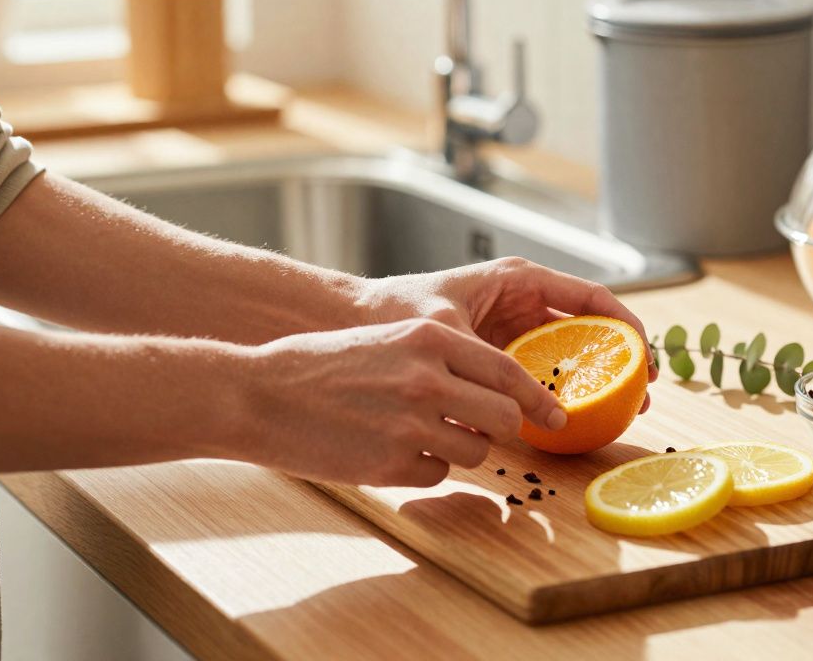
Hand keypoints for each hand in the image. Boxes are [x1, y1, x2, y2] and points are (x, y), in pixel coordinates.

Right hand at [235, 318, 566, 486]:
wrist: (257, 394)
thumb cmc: (319, 366)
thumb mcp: (387, 342)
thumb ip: (439, 360)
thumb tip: (493, 392)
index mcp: (429, 339)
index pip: (509, 373)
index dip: (538, 398)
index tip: (555, 414)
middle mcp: (428, 379)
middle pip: (504, 418)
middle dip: (504, 430)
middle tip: (489, 431)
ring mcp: (411, 425)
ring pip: (475, 452)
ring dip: (459, 450)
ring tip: (415, 435)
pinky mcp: (391, 465)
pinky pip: (436, 475)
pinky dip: (422, 469)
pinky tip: (386, 451)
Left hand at [356, 257, 656, 411]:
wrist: (364, 321)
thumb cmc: (398, 309)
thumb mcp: (444, 330)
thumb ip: (478, 360)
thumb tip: (510, 400)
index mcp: (519, 279)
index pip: (589, 296)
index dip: (624, 323)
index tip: (643, 354)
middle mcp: (525, 300)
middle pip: (591, 326)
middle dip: (622, 357)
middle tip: (642, 394)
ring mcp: (517, 327)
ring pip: (573, 350)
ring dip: (599, 378)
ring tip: (623, 411)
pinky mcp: (505, 352)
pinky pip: (547, 370)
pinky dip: (566, 390)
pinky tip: (578, 418)